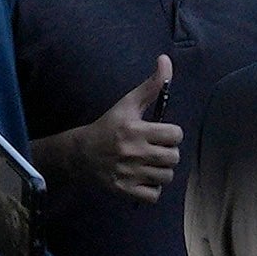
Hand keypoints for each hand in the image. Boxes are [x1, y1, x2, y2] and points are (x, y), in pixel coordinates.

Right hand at [62, 62, 181, 204]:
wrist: (81, 154)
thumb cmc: (108, 126)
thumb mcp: (127, 104)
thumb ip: (151, 85)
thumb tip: (166, 60)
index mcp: (136, 130)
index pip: (175, 135)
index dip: (171, 134)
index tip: (161, 134)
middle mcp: (133, 152)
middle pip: (173, 157)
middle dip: (168, 153)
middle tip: (156, 149)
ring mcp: (130, 173)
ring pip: (166, 177)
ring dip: (162, 171)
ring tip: (150, 164)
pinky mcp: (125, 191)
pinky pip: (154, 195)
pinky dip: (153, 189)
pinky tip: (144, 178)